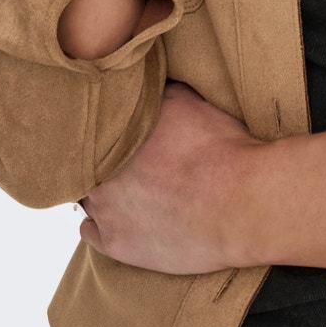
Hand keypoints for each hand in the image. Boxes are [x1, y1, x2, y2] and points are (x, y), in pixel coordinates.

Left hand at [77, 81, 263, 274]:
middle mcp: (100, 170)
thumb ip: (153, 91)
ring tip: (130, 191)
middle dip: (104, 161)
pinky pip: (89, 231)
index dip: (105, 131)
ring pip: (85, 197)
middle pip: (86, 163)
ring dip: (101, 193)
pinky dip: (101, 225)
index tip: (120, 135)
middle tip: (129, 162)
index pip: (89, 128)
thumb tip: (140, 83)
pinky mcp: (116, 244)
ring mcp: (104, 210)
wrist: (240, 204)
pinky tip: (123, 218)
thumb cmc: (220, 150)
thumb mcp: (186, 100)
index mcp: (114, 133)